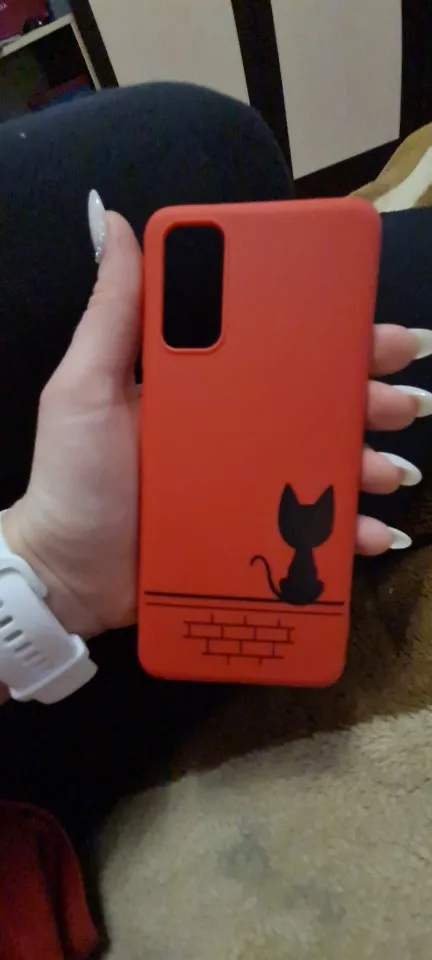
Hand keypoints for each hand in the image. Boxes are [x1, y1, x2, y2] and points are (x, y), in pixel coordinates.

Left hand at [3, 194, 430, 638]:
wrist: (69, 577)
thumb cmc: (75, 478)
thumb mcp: (86, 387)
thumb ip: (111, 312)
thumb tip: (116, 221)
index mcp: (203, 383)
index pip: (275, 346)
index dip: (327, 333)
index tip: (368, 322)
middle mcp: (233, 428)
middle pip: (315, 401)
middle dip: (367, 393)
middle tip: (400, 394)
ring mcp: (247, 483)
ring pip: (325, 462)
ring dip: (369, 459)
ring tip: (389, 469)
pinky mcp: (254, 535)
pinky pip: (313, 532)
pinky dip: (349, 531)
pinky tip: (372, 533)